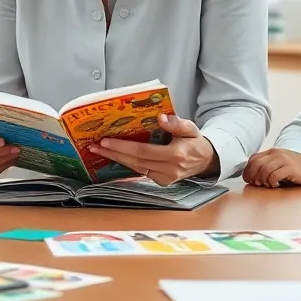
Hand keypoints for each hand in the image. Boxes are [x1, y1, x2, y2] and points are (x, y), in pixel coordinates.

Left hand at [91, 114, 215, 185]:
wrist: (205, 161)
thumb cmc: (195, 141)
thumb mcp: (190, 128)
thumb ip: (176, 123)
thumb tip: (160, 117)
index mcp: (175, 155)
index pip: (142, 151)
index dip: (122, 147)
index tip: (105, 141)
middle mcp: (169, 170)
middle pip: (134, 161)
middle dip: (113, 153)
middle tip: (94, 146)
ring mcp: (164, 178)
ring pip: (135, 168)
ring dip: (116, 159)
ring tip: (99, 150)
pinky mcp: (161, 182)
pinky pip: (140, 171)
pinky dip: (127, 163)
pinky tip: (114, 156)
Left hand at [243, 148, 300, 187]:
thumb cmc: (296, 168)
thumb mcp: (280, 163)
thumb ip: (268, 165)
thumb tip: (253, 175)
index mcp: (272, 152)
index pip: (253, 159)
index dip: (248, 170)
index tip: (248, 180)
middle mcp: (276, 154)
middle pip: (256, 164)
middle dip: (253, 176)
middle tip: (256, 184)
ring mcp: (283, 160)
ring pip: (264, 169)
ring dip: (262, 179)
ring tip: (266, 185)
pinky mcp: (290, 168)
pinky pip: (274, 175)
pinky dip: (272, 182)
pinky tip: (275, 185)